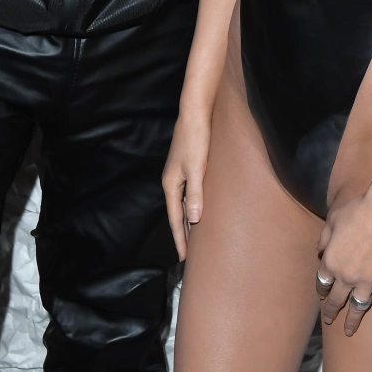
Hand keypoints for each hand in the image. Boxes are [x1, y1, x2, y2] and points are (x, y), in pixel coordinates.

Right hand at [162, 104, 211, 260]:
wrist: (195, 112)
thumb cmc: (196, 138)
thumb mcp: (197, 168)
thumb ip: (196, 193)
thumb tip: (193, 219)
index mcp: (171, 184)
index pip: (175, 219)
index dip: (180, 239)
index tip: (184, 259)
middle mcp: (172, 181)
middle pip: (177, 214)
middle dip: (183, 234)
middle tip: (191, 256)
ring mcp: (179, 174)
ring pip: (183, 204)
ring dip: (188, 221)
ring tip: (196, 239)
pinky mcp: (187, 167)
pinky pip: (188, 194)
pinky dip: (192, 206)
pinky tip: (201, 210)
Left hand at [315, 190, 371, 335]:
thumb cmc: (358, 209)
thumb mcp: (333, 219)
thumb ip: (324, 237)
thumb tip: (318, 249)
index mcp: (331, 261)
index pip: (322, 282)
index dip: (322, 290)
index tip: (322, 295)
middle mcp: (347, 276)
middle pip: (337, 299)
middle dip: (332, 311)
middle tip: (330, 320)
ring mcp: (368, 281)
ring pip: (358, 307)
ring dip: (353, 321)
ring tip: (349, 331)